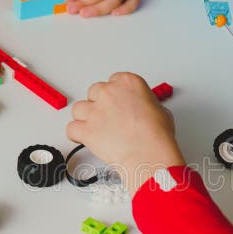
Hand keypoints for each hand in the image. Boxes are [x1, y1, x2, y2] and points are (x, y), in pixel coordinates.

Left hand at [66, 73, 184, 192]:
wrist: (148, 153)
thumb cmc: (156, 134)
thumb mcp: (161, 111)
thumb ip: (147, 105)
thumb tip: (145, 111)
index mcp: (128, 83)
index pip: (114, 81)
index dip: (116, 94)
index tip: (119, 103)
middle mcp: (109, 93)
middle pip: (94, 92)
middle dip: (99, 104)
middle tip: (109, 117)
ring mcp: (95, 111)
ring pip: (79, 108)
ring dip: (85, 117)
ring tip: (95, 128)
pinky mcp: (86, 129)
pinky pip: (71, 128)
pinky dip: (76, 134)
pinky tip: (83, 138)